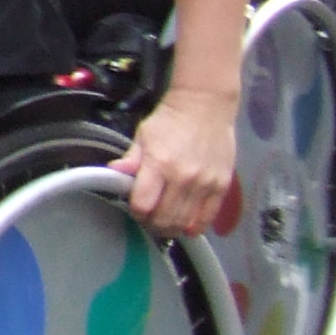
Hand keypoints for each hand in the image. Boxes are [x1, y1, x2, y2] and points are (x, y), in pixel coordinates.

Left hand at [117, 86, 237, 234]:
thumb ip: (130, 159)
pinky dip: (195, 226)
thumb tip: (113, 173)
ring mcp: (205, 184)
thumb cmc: (170, 120)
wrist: (205, 106)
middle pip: (165, 219)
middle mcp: (183, 178)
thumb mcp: (143, 136)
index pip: (143, 204)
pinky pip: (208, 217)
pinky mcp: (222, 186)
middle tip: (149, 219)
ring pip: (185, 223)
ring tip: (165, 222)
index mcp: (159, 164)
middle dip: (152, 224)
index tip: (134, 208)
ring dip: (172, 228)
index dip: (136, 212)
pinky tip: (186, 224)